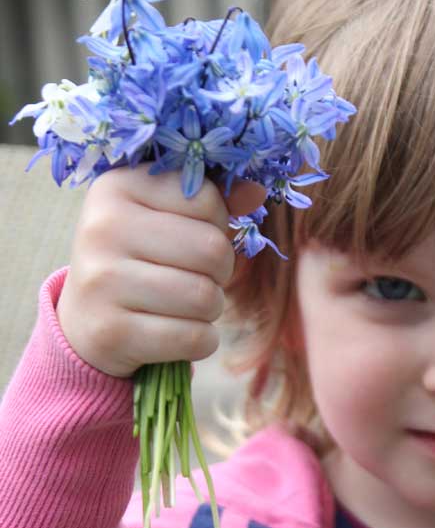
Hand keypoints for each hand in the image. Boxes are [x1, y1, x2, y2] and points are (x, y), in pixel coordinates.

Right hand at [56, 165, 266, 377]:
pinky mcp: (112, 332)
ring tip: (185, 305)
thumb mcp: (164, 217)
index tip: (190, 238)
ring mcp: (102, 282)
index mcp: (117, 186)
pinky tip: (178, 333)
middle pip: (212, 250)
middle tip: (196, 278)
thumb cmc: (137, 259)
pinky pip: (194, 338)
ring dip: (210, 309)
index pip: (207, 200)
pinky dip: (201, 341)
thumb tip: (256, 192)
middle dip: (220, 271)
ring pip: (206, 297)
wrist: (86, 321)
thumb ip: (211, 201)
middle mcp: (102, 229)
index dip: (216, 225)